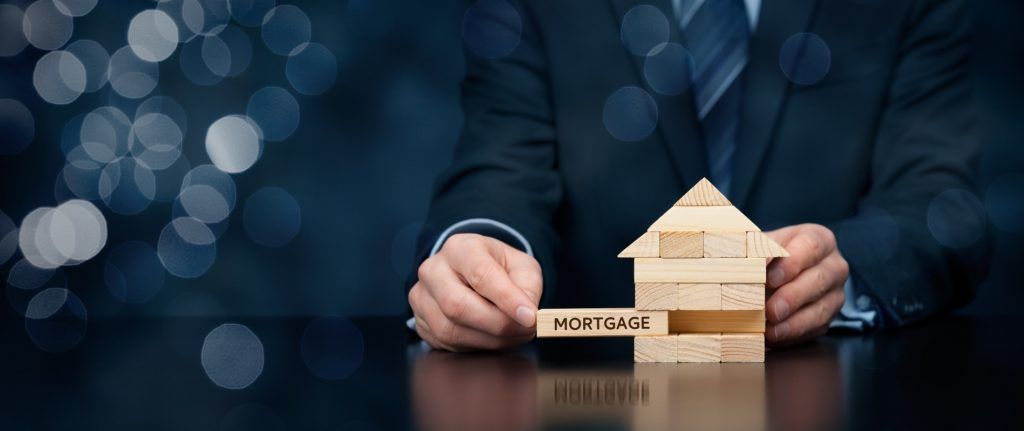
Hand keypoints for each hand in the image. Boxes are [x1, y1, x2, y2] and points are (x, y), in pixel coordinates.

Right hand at [409, 233, 541, 350]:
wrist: (470, 273)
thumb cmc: (498, 268)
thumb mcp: (521, 267)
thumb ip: (527, 288)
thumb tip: (527, 315)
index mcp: (460, 248)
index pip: (480, 274)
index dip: (507, 299)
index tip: (530, 317)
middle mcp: (433, 270)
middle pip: (458, 306)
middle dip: (497, 325)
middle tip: (526, 330)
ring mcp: (421, 297)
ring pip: (450, 330)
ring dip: (489, 340)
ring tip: (513, 334)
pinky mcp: (420, 321)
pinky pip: (446, 344)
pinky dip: (475, 347)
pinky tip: (492, 338)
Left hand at [763, 224, 847, 346]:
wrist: (776, 273)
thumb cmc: (769, 254)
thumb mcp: (762, 244)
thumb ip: (755, 250)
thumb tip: (744, 264)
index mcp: (819, 239)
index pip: (811, 246)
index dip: (790, 263)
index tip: (769, 278)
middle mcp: (833, 265)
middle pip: (819, 279)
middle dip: (792, 297)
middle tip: (770, 310)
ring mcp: (835, 292)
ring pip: (822, 308)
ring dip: (794, 322)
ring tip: (771, 330)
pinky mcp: (829, 316)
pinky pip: (817, 327)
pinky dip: (795, 334)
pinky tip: (776, 336)